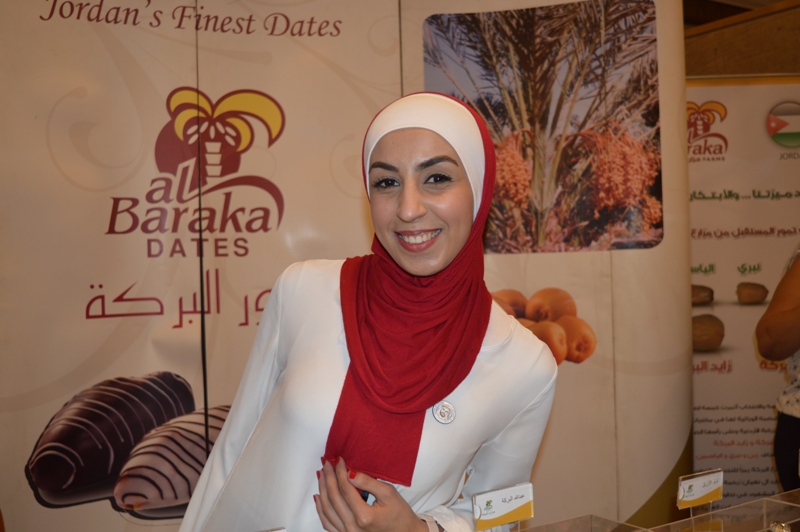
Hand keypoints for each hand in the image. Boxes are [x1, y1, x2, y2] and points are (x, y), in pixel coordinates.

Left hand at [314, 457, 428, 531]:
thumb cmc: (399, 514)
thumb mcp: (388, 493)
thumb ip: (368, 482)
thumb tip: (349, 472)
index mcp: (364, 516)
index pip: (345, 489)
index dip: (340, 472)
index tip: (339, 460)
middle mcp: (353, 527)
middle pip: (334, 498)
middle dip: (328, 478)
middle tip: (326, 464)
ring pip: (327, 510)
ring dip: (322, 490)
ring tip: (321, 475)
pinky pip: (327, 523)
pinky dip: (320, 509)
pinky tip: (318, 496)